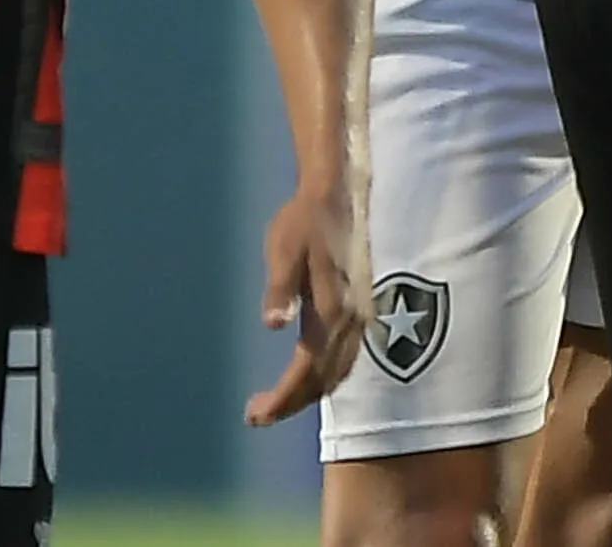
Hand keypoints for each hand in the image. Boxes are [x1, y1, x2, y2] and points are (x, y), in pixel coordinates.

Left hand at [244, 174, 365, 424]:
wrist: (332, 195)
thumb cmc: (300, 222)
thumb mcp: (281, 251)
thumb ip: (279, 289)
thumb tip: (274, 325)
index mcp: (329, 310)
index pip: (305, 369)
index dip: (282, 398)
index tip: (253, 415)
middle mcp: (349, 320)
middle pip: (323, 378)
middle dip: (291, 403)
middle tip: (256, 415)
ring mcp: (358, 317)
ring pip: (337, 372)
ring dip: (309, 394)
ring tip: (276, 405)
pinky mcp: (358, 311)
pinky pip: (346, 359)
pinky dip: (326, 378)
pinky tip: (309, 378)